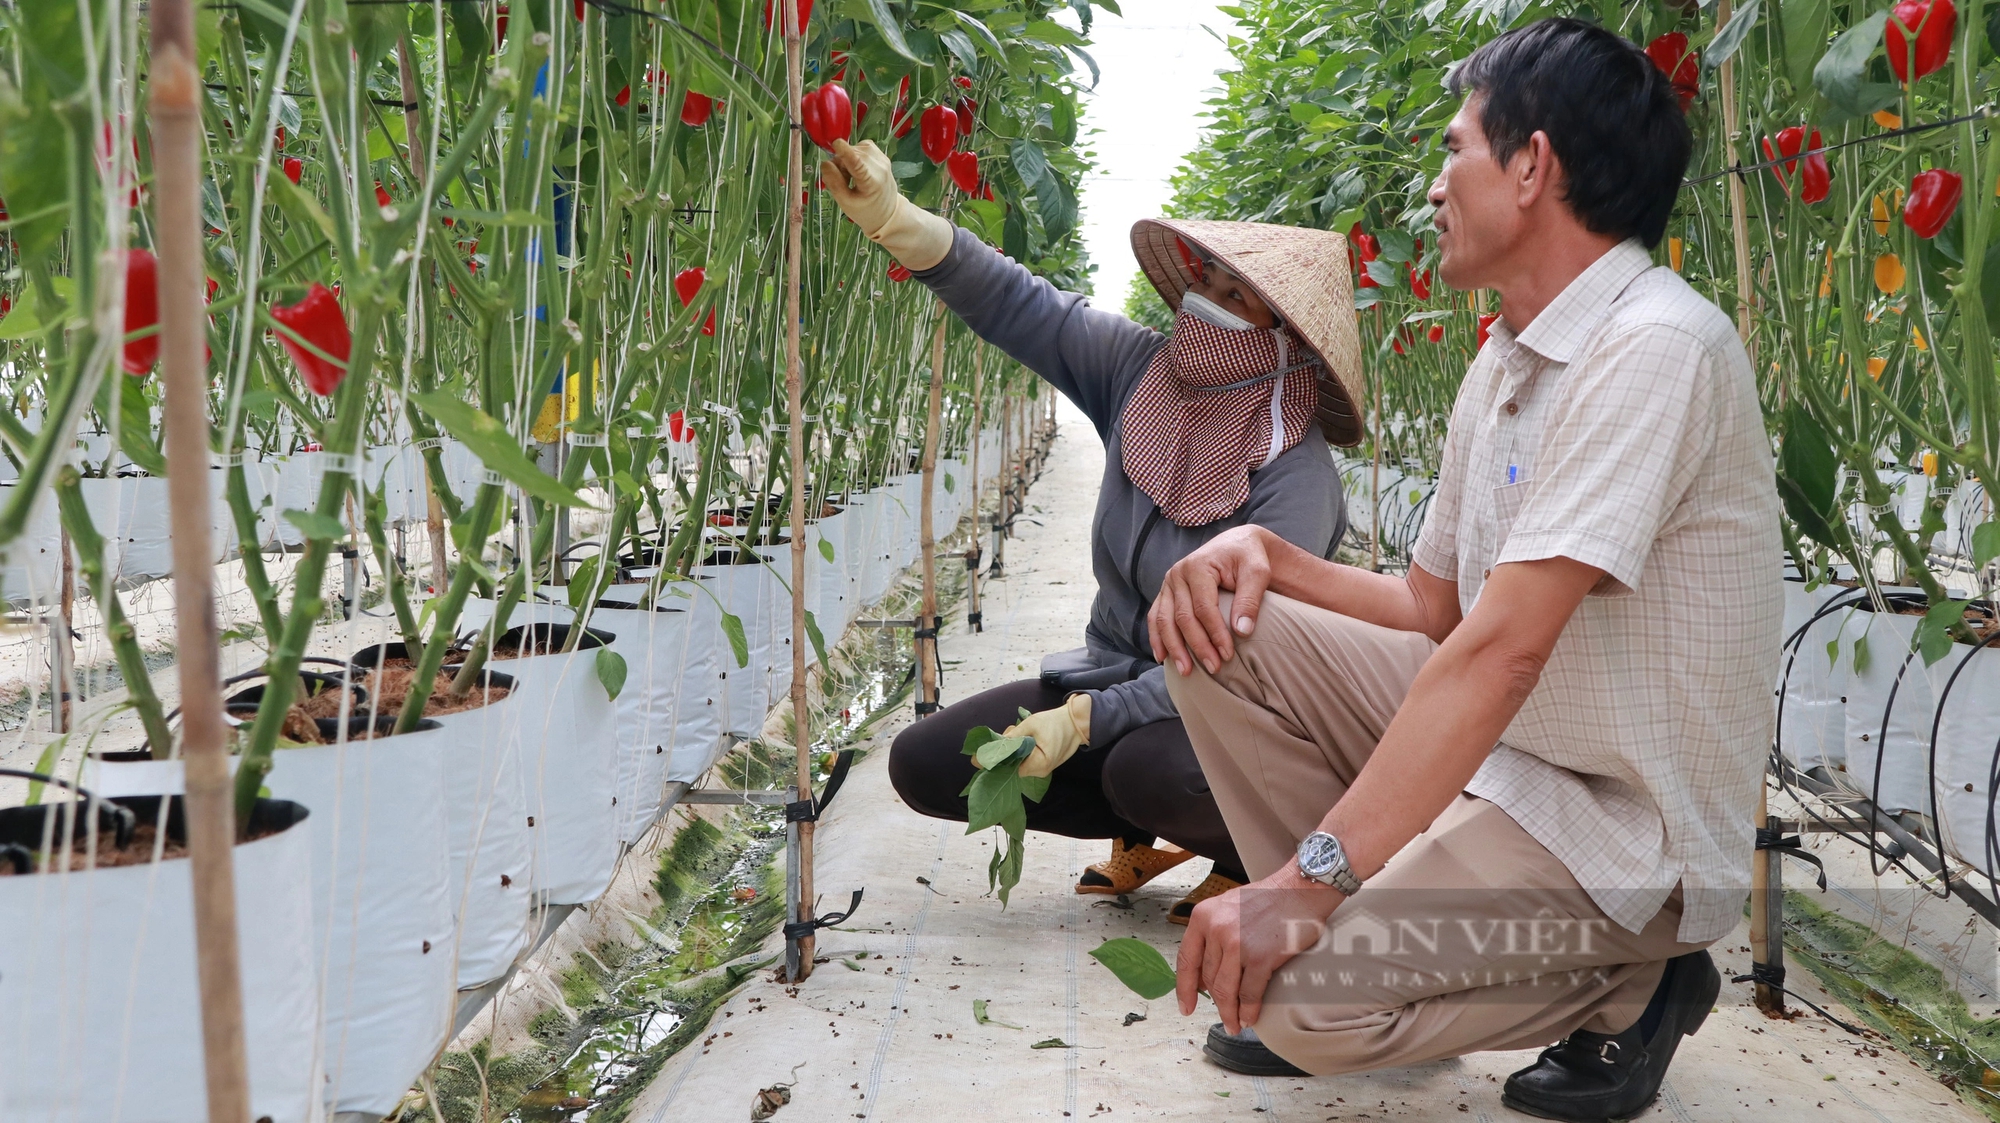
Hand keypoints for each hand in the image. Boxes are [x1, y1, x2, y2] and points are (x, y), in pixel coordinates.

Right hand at [821, 139, 952, 269]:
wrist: (888, 212)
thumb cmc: (865, 210)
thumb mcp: (846, 202)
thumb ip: (834, 183)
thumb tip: (825, 163)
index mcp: (871, 182)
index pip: (858, 163)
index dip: (846, 152)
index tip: (836, 144)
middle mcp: (879, 167)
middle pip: (851, 154)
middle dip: (840, 162)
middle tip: (843, 180)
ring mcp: (882, 159)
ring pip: (855, 148)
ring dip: (847, 159)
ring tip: (850, 176)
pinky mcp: (882, 154)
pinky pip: (861, 147)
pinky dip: (854, 155)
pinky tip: (856, 168)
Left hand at [1001, 694, 1090, 778]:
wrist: (1075, 723)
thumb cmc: (1054, 722)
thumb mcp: (1031, 724)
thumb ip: (1013, 735)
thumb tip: (995, 744)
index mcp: (1040, 764)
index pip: (1013, 768)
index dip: (1004, 756)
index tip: (1001, 743)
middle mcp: (1042, 771)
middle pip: (1016, 766)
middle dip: (1011, 750)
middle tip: (1013, 731)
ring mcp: (1044, 770)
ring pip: (1022, 763)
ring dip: (1018, 749)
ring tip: (1022, 732)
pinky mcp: (1045, 765)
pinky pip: (1029, 761)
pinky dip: (1025, 751)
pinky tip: (1028, 738)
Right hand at [1148, 525, 1273, 676]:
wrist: (1237, 545)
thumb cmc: (1249, 558)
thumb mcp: (1257, 572)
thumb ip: (1250, 599)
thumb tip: (1242, 632)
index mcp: (1198, 566)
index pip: (1203, 607)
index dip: (1215, 633)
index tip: (1228, 655)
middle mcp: (1177, 574)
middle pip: (1182, 617)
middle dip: (1197, 646)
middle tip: (1214, 668)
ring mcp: (1168, 583)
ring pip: (1164, 620)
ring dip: (1174, 648)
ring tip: (1186, 671)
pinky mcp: (1166, 592)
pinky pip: (1156, 617)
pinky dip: (1157, 638)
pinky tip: (1162, 657)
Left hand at [1176, 864, 1341, 1033]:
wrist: (1301, 889)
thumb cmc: (1269, 897)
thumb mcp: (1228, 907)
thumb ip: (1213, 934)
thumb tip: (1206, 971)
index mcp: (1204, 916)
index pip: (1186, 959)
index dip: (1184, 988)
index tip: (1186, 1006)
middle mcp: (1217, 929)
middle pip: (1209, 978)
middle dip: (1216, 1001)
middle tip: (1223, 1015)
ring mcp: (1238, 944)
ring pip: (1225, 990)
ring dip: (1229, 1012)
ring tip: (1234, 1024)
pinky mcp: (1261, 957)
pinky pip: (1249, 993)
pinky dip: (1248, 1010)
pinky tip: (1249, 1018)